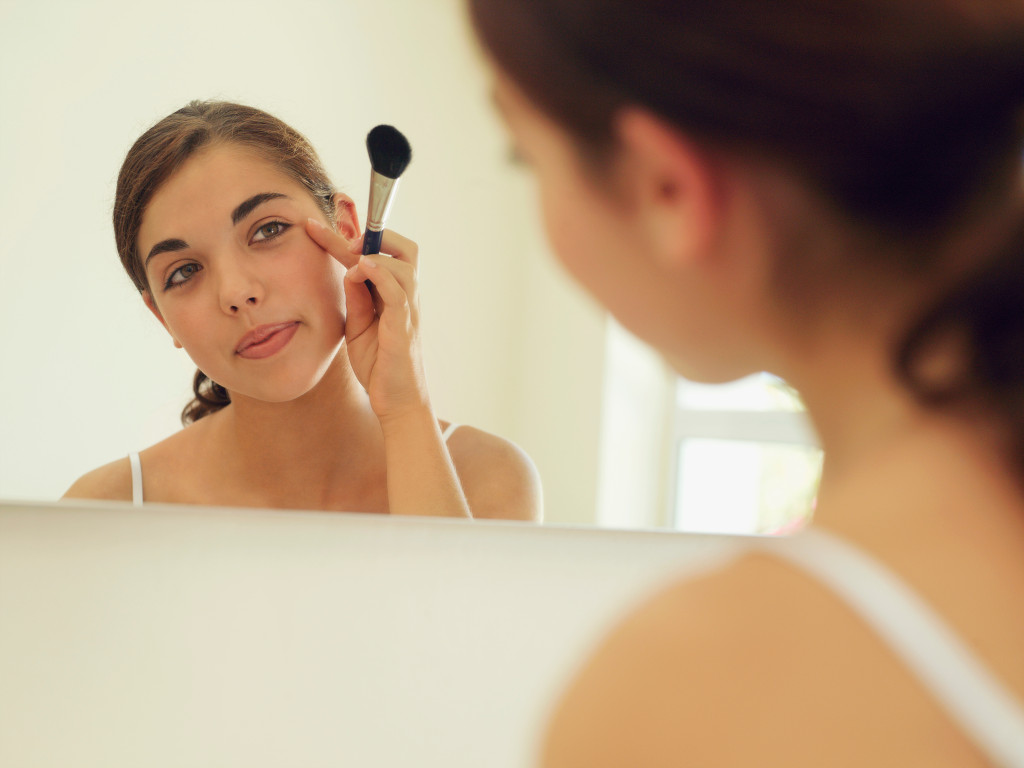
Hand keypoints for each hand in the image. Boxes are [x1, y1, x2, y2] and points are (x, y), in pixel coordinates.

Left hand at [305, 218, 429, 423]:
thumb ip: (356, 298)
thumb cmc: (379, 365)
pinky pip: (399, 291)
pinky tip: (361, 269)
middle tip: (348, 241)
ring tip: (352, 262)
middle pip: (406, 249)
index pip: (375, 256)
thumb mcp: (358, 326)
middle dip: (378, 235)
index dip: (345, 238)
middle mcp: (406, 298)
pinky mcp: (404, 326)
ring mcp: (408, 311)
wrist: (396, 401)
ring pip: (404, 264)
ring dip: (375, 255)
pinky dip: (381, 274)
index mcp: (393, 295)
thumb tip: (348, 270)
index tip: (313, 226)